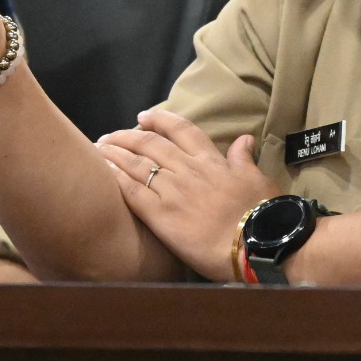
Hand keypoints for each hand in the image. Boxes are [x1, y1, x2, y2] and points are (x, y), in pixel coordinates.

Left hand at [98, 110, 279, 280]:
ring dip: (114, 153)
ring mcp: (172, 190)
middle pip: (150, 144)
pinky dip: (115, 178)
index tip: (143, 116)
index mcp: (210, 160)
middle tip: (110, 136)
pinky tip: (102, 171)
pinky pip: (131, 191)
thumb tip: (244, 139)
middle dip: (126, 136)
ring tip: (99, 149)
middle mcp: (187, 169)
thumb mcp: (257, 179)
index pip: (180, 129)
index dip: (159, 120)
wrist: (255, 243)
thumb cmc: (261, 212)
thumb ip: (244, 159)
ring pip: (136, 163)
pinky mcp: (160, 215)